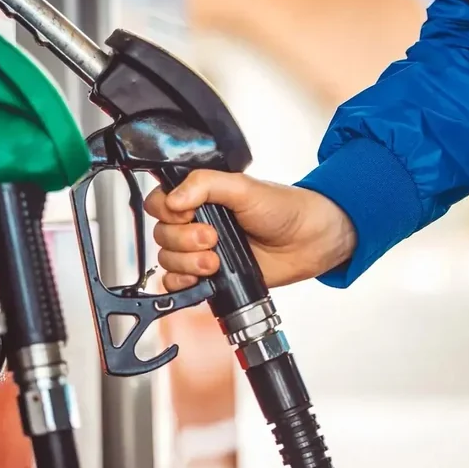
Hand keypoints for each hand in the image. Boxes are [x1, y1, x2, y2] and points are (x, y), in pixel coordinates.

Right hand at [143, 170, 355, 291]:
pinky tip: (203, 277)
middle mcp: (196, 222)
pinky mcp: (209, 275)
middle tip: (212, 238)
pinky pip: (176, 283)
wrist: (308, 240)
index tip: (187, 214)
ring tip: (215, 260)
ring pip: (167, 259)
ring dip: (187, 262)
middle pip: (161, 234)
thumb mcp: (243, 187)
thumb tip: (173, 199)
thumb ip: (205, 184)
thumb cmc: (282, 208)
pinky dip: (182, 283)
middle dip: (183, 240)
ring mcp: (201, 250)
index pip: (160, 202)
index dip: (167, 211)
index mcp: (199, 197)